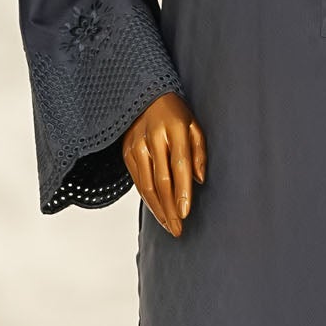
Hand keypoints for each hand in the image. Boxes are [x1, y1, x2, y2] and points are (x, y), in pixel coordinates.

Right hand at [122, 92, 206, 236]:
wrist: (144, 95)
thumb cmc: (175, 113)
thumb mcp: (194, 125)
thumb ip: (199, 152)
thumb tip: (199, 180)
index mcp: (175, 129)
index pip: (179, 165)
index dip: (182, 191)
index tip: (185, 213)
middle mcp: (153, 138)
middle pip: (161, 181)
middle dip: (170, 209)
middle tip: (178, 229)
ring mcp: (136, 145)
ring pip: (146, 185)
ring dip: (158, 209)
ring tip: (169, 226)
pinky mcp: (126, 151)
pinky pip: (138, 181)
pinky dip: (147, 199)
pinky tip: (157, 211)